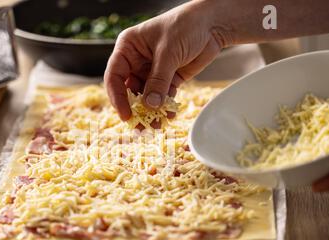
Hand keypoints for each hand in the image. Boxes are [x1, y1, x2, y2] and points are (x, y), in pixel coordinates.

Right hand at [104, 0, 228, 120]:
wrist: (213, 24)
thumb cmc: (186, 26)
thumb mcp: (168, 52)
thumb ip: (158, 80)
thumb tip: (150, 105)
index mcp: (128, 48)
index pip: (115, 76)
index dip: (117, 97)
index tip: (126, 115)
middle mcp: (137, 60)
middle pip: (129, 90)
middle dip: (135, 108)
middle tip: (139, 126)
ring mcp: (152, 70)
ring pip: (146, 96)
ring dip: (150, 111)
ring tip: (155, 125)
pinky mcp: (168, 78)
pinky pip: (163, 96)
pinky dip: (165, 107)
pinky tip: (169, 116)